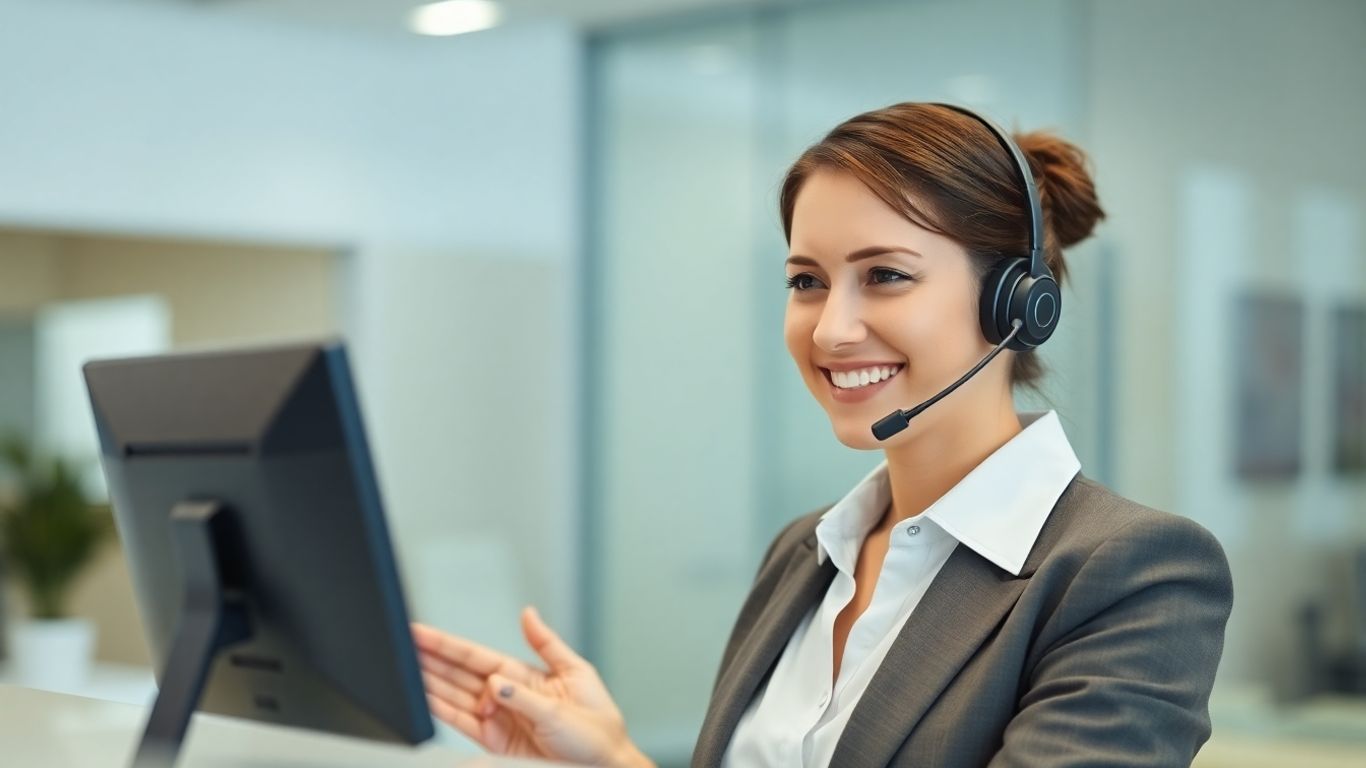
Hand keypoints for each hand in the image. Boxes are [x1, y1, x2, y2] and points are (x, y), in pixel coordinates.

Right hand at [412, 607, 652, 767]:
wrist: (603, 767)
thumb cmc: (597, 727)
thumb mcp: (576, 677)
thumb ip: (544, 647)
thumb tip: (525, 615)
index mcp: (525, 674)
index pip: (478, 656)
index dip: (448, 645)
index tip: (422, 632)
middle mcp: (508, 694)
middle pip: (460, 674)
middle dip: (431, 659)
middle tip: (402, 644)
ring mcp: (500, 718)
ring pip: (456, 696)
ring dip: (430, 682)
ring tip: (405, 668)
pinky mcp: (497, 742)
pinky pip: (464, 724)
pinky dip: (442, 711)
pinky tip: (424, 698)